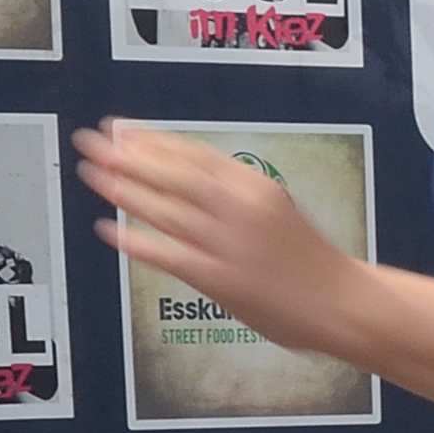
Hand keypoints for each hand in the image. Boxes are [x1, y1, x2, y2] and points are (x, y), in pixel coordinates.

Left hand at [74, 119, 357, 351]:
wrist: (343, 303)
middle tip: (90, 140)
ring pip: (165, 209)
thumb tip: (185, 177)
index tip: (121, 129)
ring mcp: (228, 244)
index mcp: (254, 185)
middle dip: (127, 155)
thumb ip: (234, 194)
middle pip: (172, 174)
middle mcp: (240, 207)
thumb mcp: (276, 208)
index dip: (152, 140)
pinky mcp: (220, 279)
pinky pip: (168, 254)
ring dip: (123, 188)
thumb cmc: (310, 260)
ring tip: (92, 174)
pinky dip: (135, 241)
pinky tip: (106, 228)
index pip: (194, 154)